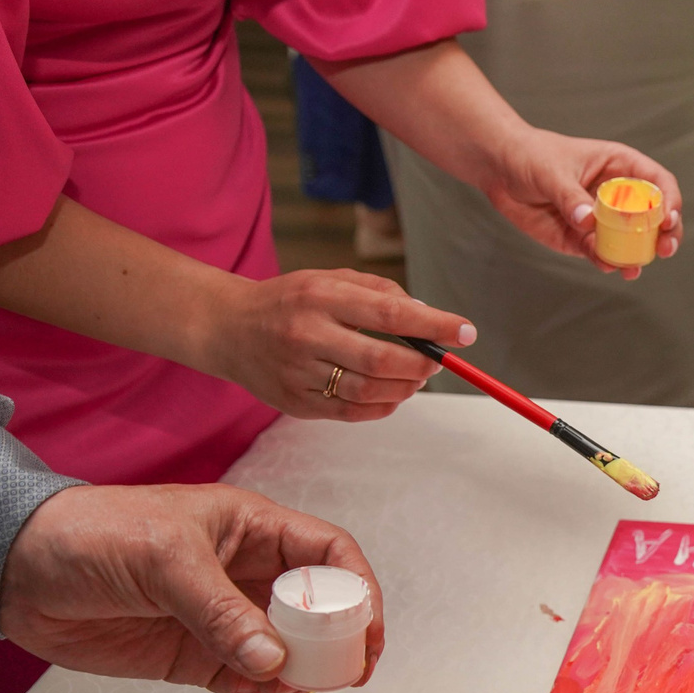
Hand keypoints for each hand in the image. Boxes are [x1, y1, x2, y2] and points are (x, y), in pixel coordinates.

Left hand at [0, 483, 385, 692]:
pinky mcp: (193, 655)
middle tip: (341, 672)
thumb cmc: (88, 532)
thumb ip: (221, 612)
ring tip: (295, 687)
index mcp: (250, 528)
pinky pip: (245, 679)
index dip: (356, 589)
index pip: (327, 554)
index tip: (364, 628)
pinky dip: (260, 692)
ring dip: (299, 672)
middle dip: (336, 641)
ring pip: (286, 649)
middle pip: (317, 609)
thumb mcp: (164, 558)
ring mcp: (221, 617)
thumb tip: (273, 659)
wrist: (15, 569)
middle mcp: (244, 573)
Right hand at [195, 268, 474, 421]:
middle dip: (422, 364)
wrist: (227, 328)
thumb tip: (427, 315)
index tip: (466, 331)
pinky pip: (351, 412)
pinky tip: (393, 394)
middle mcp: (308, 335)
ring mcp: (299, 372)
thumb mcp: (329, 280)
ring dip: (406, 388)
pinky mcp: (295, 402)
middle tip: (438, 361)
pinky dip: (383, 406)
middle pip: (382, 360)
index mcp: (321, 297)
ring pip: (369, 391)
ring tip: (416, 377)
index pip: (390, 313)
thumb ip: (379, 292)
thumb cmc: (290, 300)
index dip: (434, 325)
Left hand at [480, 127, 682, 278]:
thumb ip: (570, 197)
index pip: (658, 182)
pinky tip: (606, 266)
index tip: (668, 219)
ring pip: (631, 241)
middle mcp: (617, 194)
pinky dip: (607, 262)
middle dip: (664, 235)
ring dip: (637, 256)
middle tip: (665, 250)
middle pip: (654, 217)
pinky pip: (601, 254)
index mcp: (620, 166)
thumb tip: (587, 221)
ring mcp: (602, 219)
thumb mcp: (551, 171)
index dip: (669, 200)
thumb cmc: (530, 155)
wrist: (499, 170)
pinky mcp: (582, 239)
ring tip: (632, 268)